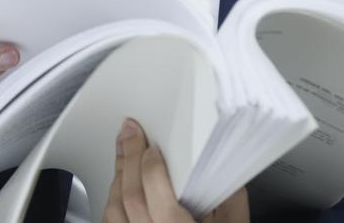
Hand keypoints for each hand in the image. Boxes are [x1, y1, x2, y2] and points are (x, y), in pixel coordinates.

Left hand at [103, 119, 248, 222]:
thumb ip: (231, 198)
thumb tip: (223, 163)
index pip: (160, 202)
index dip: (151, 168)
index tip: (152, 146)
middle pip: (131, 200)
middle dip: (128, 159)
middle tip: (129, 133)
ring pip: (114, 211)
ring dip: (117, 177)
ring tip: (124, 153)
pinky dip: (112, 202)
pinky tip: (119, 187)